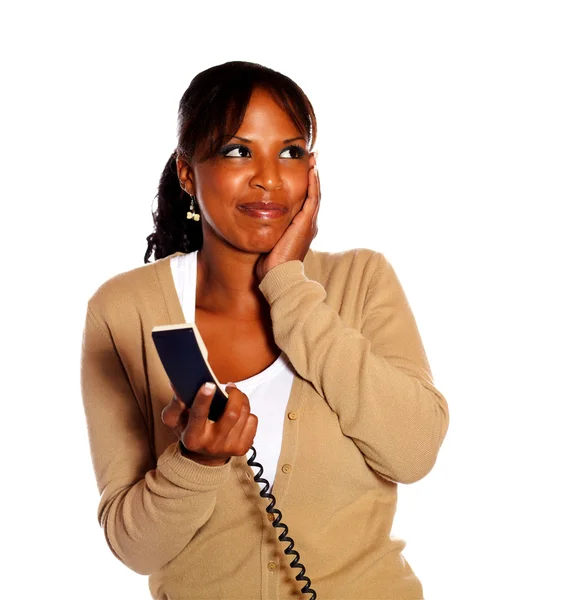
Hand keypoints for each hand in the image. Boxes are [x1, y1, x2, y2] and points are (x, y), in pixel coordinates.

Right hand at [161, 382, 257, 465]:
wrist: (204, 457)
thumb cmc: (190, 432)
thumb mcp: (175, 420)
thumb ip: (175, 404)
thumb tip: (177, 385)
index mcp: (193, 437)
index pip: (198, 415)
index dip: (204, 398)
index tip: (208, 384)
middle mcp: (212, 444)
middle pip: (231, 414)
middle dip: (234, 394)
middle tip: (230, 386)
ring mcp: (229, 447)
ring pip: (245, 414)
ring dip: (242, 400)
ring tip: (234, 396)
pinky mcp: (243, 447)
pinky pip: (253, 421)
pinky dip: (248, 412)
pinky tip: (239, 414)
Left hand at [255, 153, 320, 281]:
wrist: (278, 276)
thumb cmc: (270, 265)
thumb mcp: (268, 241)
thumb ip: (266, 230)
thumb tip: (253, 221)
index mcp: (301, 228)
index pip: (304, 201)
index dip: (304, 185)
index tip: (302, 170)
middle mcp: (308, 224)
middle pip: (312, 194)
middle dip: (312, 176)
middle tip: (311, 159)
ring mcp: (309, 223)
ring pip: (315, 194)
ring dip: (314, 175)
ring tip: (313, 159)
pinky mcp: (306, 223)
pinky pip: (312, 198)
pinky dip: (313, 184)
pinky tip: (312, 170)